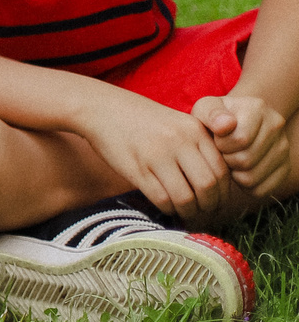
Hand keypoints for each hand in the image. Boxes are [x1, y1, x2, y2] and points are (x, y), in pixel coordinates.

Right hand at [75, 87, 233, 219]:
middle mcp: (179, 141)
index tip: (216, 202)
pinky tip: (166, 208)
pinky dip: (168, 210)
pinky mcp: (137, 169)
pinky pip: (161, 199)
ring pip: (186, 197)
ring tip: (186, 214)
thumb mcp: (176, 123)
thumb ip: (198, 146)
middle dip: (209, 207)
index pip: (222, 171)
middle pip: (208, 186)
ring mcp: (157, 155)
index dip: (222, 193)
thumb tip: (216, 184)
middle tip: (204, 213)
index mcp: (194, 130)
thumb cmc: (140, 119)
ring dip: (189, 212)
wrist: (99, 108)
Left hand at [196, 93, 291, 201]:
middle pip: (246, 160)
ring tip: (229, 160)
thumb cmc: (214, 119)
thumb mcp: (205, 109)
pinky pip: (261, 190)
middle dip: (226, 159)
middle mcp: (276, 126)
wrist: (234, 125)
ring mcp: (284, 148)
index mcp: (257, 108)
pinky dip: (245, 187)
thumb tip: (225, 125)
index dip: (221, 145)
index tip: (217, 140)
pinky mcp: (284, 168)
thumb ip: (210, 114)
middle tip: (222, 152)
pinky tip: (239, 172)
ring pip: (252, 178)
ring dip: (234, 174)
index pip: (240, 139)